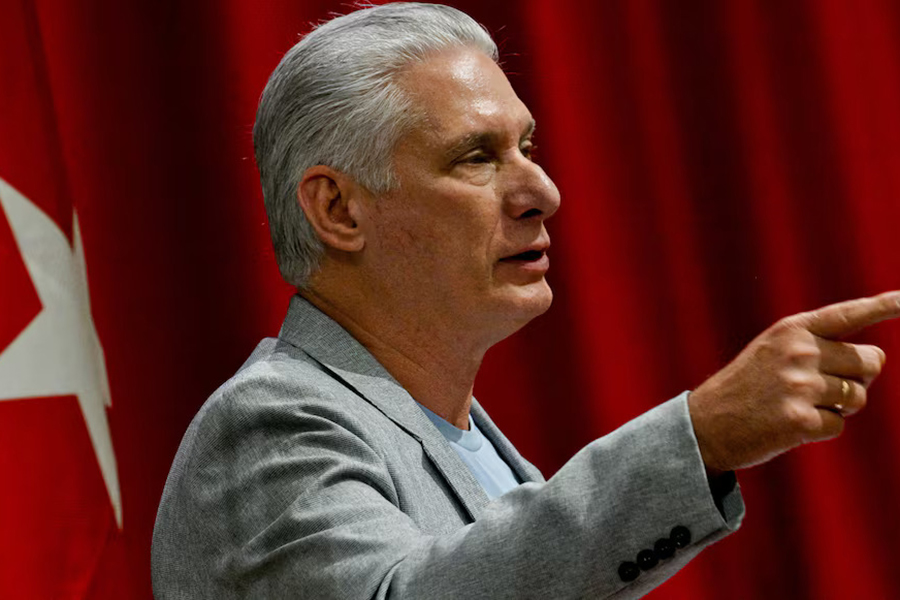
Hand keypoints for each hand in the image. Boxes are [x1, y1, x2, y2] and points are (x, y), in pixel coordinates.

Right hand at [689, 291, 899, 472]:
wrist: (705, 424)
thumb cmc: (747, 387)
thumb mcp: (773, 351)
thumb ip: (819, 347)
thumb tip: (875, 362)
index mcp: (792, 329)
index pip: (849, 314)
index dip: (885, 306)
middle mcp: (798, 352)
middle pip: (869, 362)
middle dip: (857, 378)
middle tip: (822, 388)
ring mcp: (799, 386)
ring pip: (859, 397)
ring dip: (838, 407)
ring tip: (800, 405)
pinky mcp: (800, 420)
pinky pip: (839, 425)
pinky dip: (822, 429)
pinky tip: (792, 425)